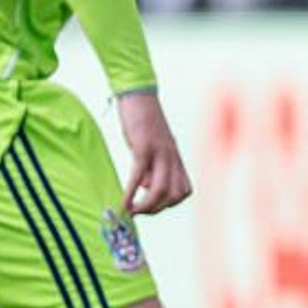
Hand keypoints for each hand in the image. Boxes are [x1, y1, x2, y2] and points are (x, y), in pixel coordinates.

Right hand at [117, 91, 192, 214]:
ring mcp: (160, 152)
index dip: (169, 204)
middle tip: (139, 211)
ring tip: (132, 209)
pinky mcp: (144, 146)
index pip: (184, 191)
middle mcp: (172, 157)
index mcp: (176, 158)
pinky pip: (139, 176)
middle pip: (174, 196)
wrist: (139, 96)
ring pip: (161, 191)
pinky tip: (124, 202)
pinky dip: (131, 193)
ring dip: (146, 206)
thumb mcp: (152, 147)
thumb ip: (153, 167)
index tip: (152, 205)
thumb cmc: (144, 122)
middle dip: (156, 209)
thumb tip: (147, 187)